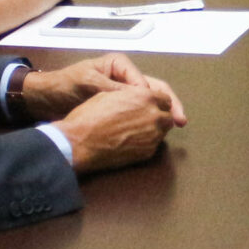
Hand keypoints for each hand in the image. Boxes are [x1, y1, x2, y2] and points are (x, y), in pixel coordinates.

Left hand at [21, 54, 189, 127]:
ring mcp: (122, 93)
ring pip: (149, 102)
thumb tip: (138, 94)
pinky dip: (148, 121)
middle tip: (181, 120)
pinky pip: (138, 113)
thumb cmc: (65, 85)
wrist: (45, 99)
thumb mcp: (88, 83)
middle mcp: (125, 77)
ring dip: (162, 114)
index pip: (144, 81)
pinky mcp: (118, 108)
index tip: (162, 112)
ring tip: (175, 126)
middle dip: (169, 105)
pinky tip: (155, 132)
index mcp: (120, 66)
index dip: (155, 98)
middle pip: (155, 89)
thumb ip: (112, 88)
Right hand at [54, 83, 179, 172]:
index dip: (157, 102)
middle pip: (168, 116)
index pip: (166, 98)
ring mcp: (153, 136)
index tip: (151, 106)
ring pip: (163, 131)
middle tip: (144, 119)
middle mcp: (154, 115)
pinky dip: (147, 142)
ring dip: (155, 129)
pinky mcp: (148, 153)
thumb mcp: (110, 95)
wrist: (80, 143)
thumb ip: (131, 95)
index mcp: (145, 97)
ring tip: (137, 130)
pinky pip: (154, 145)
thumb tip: (137, 97)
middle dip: (159, 116)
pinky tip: (132, 141)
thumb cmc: (90, 117)